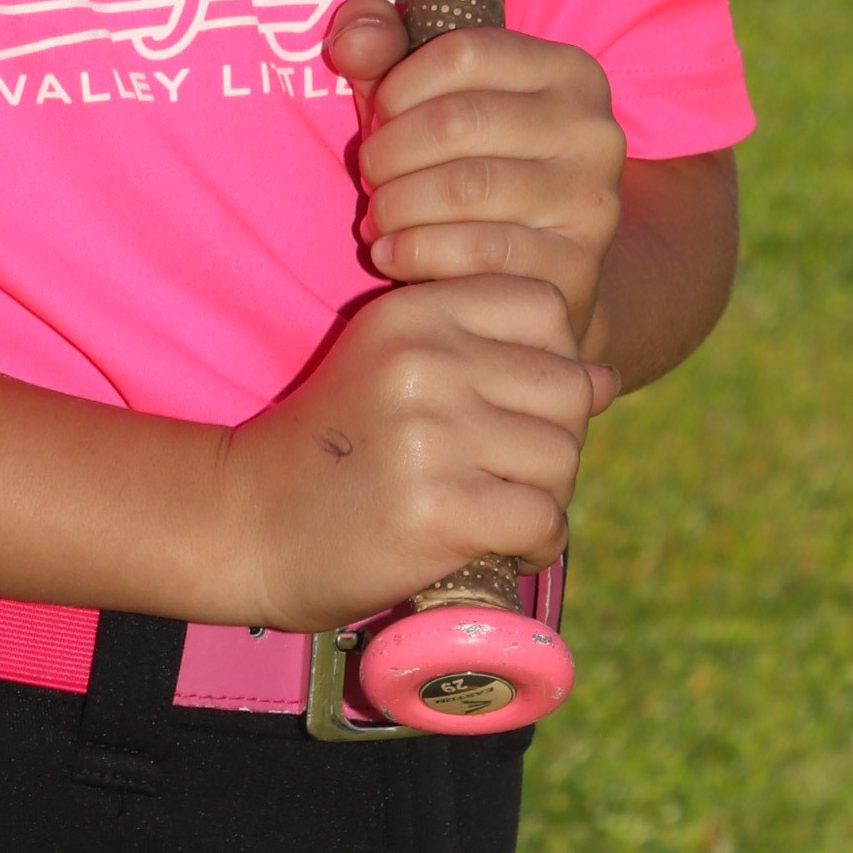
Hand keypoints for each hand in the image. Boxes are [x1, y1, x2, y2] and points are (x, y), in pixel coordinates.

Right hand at [223, 270, 607, 632]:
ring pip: (563, 456)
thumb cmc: (334, 450)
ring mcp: (430, 432)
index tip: (508, 406)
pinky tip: (498, 548)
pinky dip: (536, 544)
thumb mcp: (397, 371)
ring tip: (496, 510)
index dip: (550, 359)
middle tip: (505, 474)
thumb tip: (606, 380)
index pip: (546, 304)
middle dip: (554, 438)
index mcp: (413, 310)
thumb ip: (495, 361)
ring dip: (545, 495)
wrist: (245, 522)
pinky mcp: (436, 507)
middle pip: (568, 385)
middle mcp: (424, 359)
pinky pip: (544, 518)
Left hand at [324, 0, 625, 338]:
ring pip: (465, 188)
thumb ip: (385, 56)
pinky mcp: (576, 267)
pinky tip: (391, 254)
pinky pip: (478, 252)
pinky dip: (415, 253)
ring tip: (376, 218)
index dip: (399, 85)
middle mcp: (593, 132)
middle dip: (388, 151)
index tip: (377, 118)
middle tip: (368, 175)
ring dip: (395, 205)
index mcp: (568, 73)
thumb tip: (351, 39)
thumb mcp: (433, 102)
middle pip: (458, 121)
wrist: (547, 267)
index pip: (463, 52)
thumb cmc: (477, 166)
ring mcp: (591, 202)